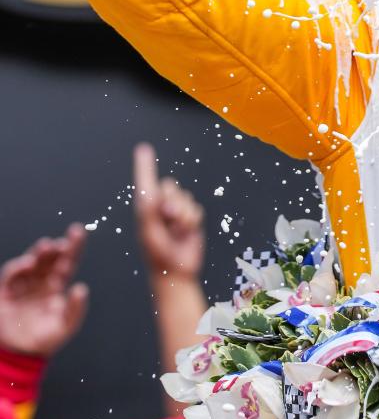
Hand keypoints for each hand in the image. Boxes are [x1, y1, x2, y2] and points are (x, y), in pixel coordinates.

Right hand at [0, 226, 87, 357]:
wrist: (21, 354)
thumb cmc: (46, 339)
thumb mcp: (65, 326)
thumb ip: (74, 309)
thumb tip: (81, 288)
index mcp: (56, 286)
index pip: (66, 262)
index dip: (72, 246)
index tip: (78, 231)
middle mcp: (40, 281)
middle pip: (49, 259)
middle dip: (55, 248)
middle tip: (62, 242)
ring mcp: (23, 285)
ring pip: (31, 263)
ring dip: (38, 253)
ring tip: (47, 246)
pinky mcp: (7, 292)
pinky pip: (11, 275)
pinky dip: (18, 267)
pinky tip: (28, 263)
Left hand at [134, 143, 204, 281]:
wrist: (176, 270)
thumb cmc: (157, 251)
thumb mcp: (150, 227)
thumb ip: (155, 205)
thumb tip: (164, 185)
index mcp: (145, 208)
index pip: (145, 181)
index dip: (144, 165)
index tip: (143, 149)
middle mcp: (160, 206)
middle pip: (170, 187)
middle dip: (173, 200)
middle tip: (168, 217)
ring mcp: (175, 212)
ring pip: (185, 197)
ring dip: (183, 214)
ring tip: (177, 231)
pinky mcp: (190, 218)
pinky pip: (196, 208)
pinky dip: (192, 220)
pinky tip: (186, 233)